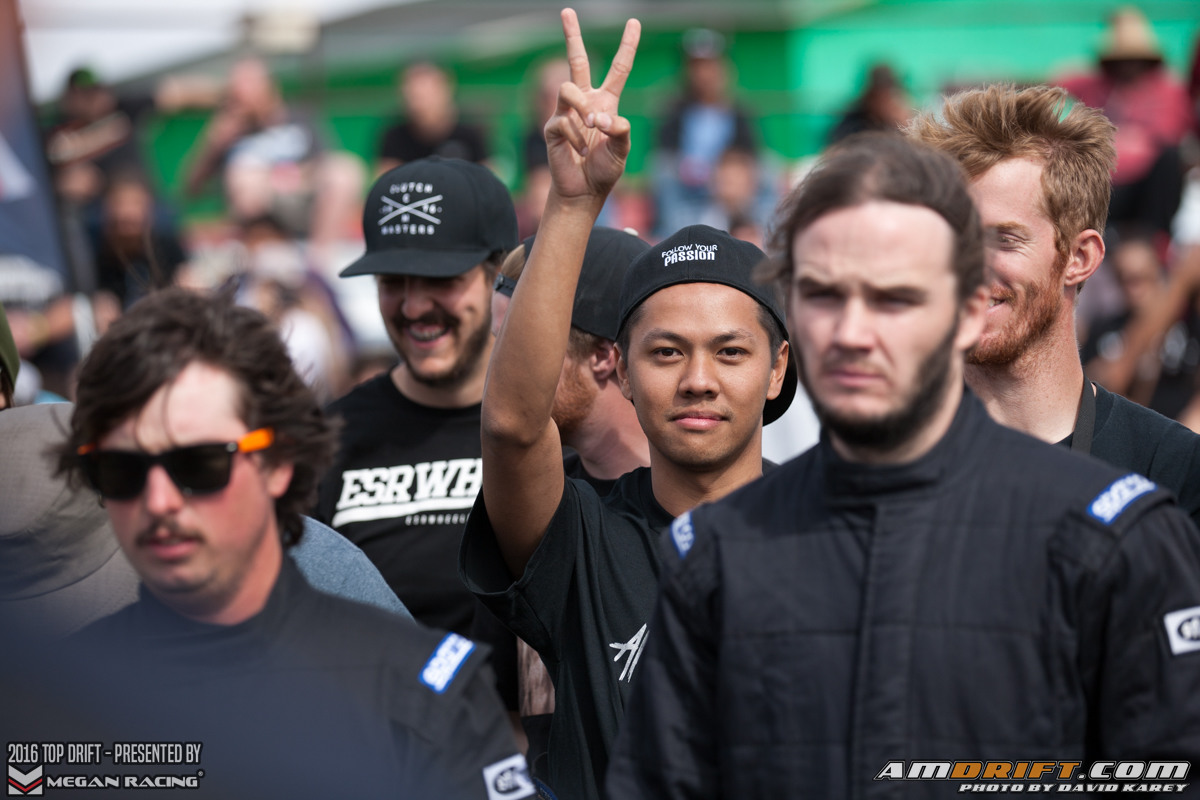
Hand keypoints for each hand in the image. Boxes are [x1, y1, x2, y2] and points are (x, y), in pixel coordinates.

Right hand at [544, 8, 639, 203]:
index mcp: (606, 103)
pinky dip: (575, 139)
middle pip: (578, 61)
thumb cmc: (604, 171)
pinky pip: (562, 120)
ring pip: (567, 87)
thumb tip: (603, 118)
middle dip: (572, 36)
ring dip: (582, 109)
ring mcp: (566, 112)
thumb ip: (621, 131)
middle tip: (567, 11)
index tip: (634, 23)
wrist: (584, 192)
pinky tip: (579, 153)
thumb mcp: (622, 150)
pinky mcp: (552, 126)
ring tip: (589, 129)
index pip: (618, 69)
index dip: (627, 46)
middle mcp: (585, 102)